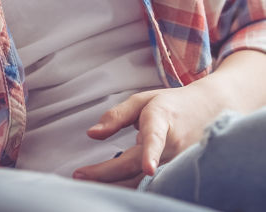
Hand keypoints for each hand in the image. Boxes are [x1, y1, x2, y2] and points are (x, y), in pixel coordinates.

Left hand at [72, 85, 225, 185]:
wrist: (210, 111)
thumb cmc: (169, 104)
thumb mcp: (141, 100)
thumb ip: (116, 116)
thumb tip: (91, 134)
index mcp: (162, 122)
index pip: (155, 139)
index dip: (152, 153)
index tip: (149, 168)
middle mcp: (172, 147)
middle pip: (136, 166)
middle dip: (107, 174)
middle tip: (78, 176)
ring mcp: (177, 164)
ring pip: (142, 181)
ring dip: (115, 184)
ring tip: (88, 183)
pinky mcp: (177, 175)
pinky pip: (150, 185)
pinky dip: (129, 187)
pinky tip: (110, 188)